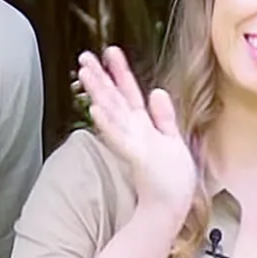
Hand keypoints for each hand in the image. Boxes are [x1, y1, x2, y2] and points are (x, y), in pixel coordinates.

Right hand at [77, 46, 196, 220]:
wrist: (170, 206)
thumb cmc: (171, 176)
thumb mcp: (172, 138)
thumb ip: (164, 115)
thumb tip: (157, 90)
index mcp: (143, 125)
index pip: (130, 93)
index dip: (121, 72)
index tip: (111, 50)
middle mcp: (134, 131)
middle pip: (115, 98)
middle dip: (100, 77)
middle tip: (84, 56)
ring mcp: (133, 142)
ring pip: (113, 112)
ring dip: (99, 93)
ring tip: (86, 73)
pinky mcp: (136, 157)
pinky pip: (120, 137)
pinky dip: (108, 124)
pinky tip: (96, 109)